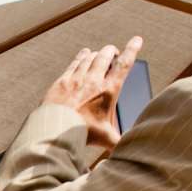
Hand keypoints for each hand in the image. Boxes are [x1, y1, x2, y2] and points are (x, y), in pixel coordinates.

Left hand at [40, 36, 142, 153]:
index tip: (137, 39)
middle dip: (112, 51)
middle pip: (106, 55)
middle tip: (114, 53)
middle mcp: (94, 79)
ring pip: (90, 57)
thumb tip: (131, 151)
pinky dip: (82, 57)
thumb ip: (119, 141)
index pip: (124, 64)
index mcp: (109, 90)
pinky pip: (74, 63)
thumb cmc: (82, 134)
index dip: (132, 49)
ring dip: (97, 54)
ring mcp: (76, 78)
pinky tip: (84, 55)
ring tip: (100, 54)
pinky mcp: (62, 81)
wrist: (54, 131)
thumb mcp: (105, 138)